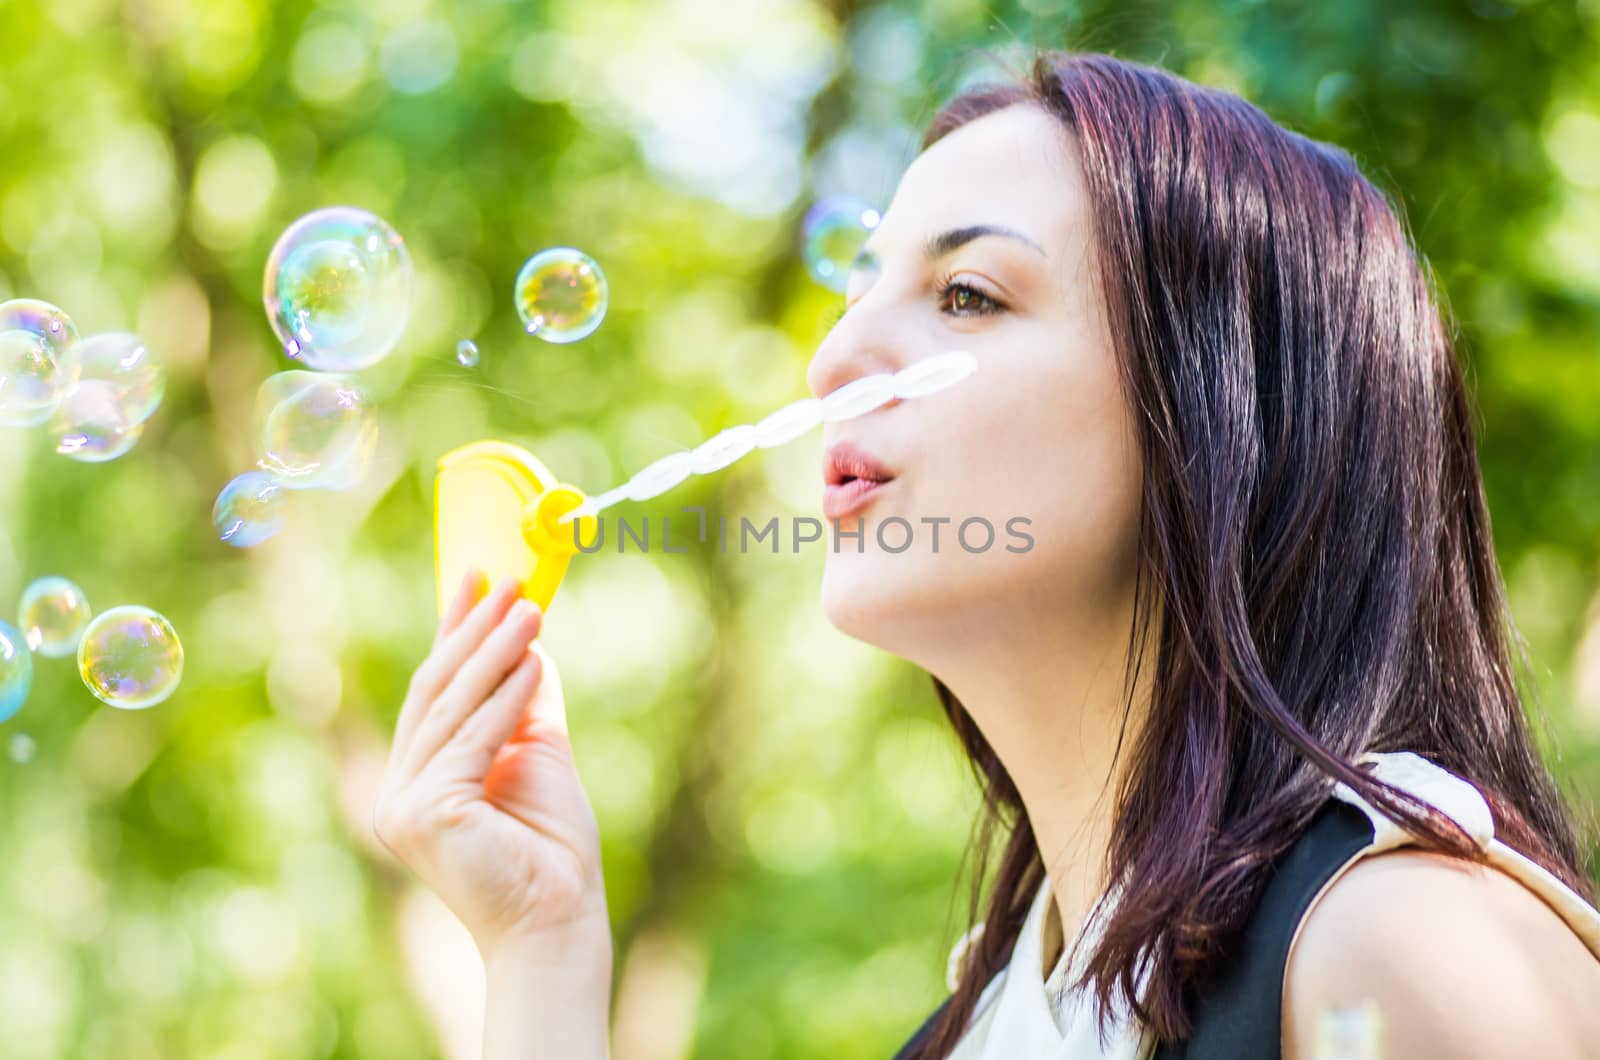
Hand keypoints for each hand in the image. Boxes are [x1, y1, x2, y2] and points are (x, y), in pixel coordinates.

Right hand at [374, 571, 609, 957]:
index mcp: (414, 782)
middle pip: (435, 692)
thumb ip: (523, 703)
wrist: (559, 919)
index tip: (476, 578)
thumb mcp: (536, 756)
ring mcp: (403, 807)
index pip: (433, 691)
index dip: (452, 630)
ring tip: (531, 609)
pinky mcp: (426, 815)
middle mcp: (395, 794)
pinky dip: (506, 698)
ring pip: (453, 709)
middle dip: (473, 630)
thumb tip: (527, 642)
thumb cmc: (551, 849)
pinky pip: (474, 740)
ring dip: (494, 652)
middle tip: (508, 579)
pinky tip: (535, 661)